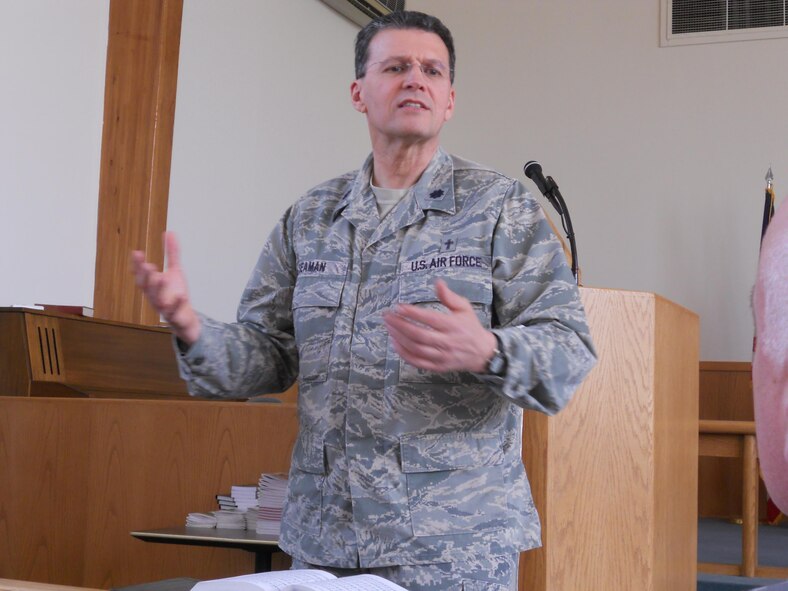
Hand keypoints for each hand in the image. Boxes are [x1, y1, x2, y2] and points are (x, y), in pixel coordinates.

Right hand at [131, 232, 200, 344]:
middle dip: (145, 276)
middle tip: (147, 264)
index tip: (136, 252)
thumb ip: (171, 254)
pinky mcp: (176, 317)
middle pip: (147, 288)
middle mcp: (155, 297)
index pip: (141, 275)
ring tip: (160, 276)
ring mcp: (164, 308)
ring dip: (158, 289)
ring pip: (158, 300)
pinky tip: (181, 296)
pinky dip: (177, 305)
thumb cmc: (176, 294)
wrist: (186, 319)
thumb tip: (169, 232)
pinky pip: (175, 312)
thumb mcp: (175, 271)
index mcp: (152, 286)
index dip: (137, 266)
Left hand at [383, 279, 497, 372]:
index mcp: (453, 325)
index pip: (429, 319)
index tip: (398, 306)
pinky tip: (395, 343)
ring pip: (416, 349)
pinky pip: (417, 362)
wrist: (482, 352)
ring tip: (389, 327)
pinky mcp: (437, 366)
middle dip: (400, 325)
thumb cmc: (470, 327)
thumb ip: (449, 296)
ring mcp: (442, 356)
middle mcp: (447, 341)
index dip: (412, 313)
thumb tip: (437, 282)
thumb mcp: (464, 308)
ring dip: (399, 338)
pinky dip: (403, 353)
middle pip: (419, 335)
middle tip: (387, 316)